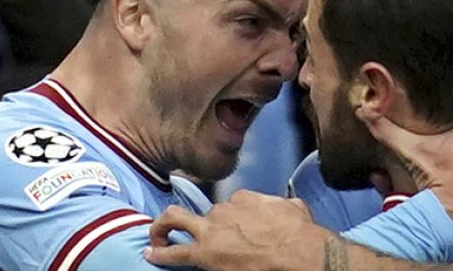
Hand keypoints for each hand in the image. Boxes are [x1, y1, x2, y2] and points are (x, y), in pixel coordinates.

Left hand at [145, 191, 324, 269]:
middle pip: (205, 212)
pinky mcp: (204, 253)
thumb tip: (289, 205)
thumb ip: (283, 204)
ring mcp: (211, 230)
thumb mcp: (295, 208)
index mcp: (245, 199)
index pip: (231, 203)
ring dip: (164, 227)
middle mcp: (224, 209)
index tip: (235, 228)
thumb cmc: (301, 233)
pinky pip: (174, 251)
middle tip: (187, 229)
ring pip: (176, 218)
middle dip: (199, 222)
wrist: (297, 252)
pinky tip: (151, 253)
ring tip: (157, 236)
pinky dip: (160, 252)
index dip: (231, 216)